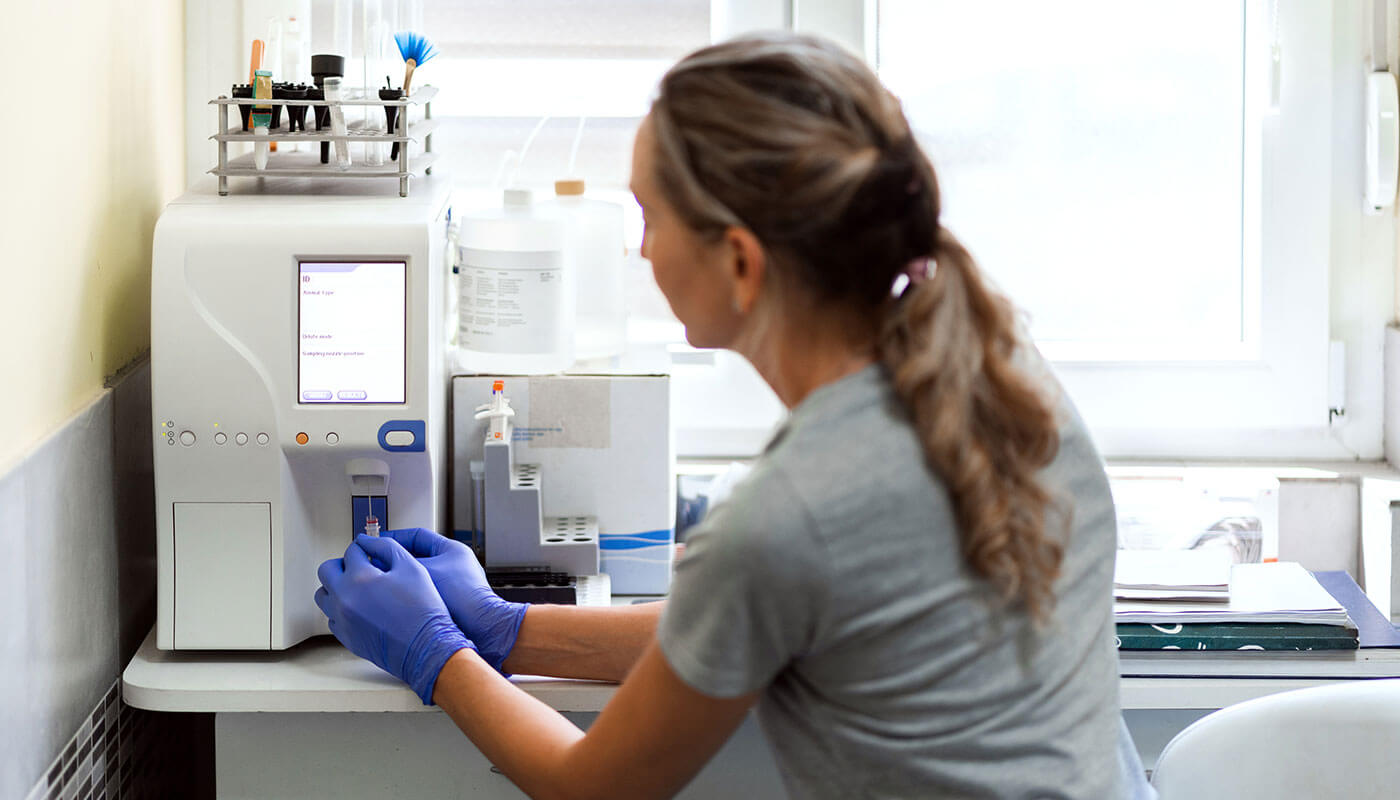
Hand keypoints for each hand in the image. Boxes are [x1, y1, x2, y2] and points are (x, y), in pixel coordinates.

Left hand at [315, 534, 474, 703]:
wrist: (426, 648)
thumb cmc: (423, 611)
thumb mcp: (412, 568)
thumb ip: (387, 548)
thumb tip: (367, 541)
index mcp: (360, 578)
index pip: (351, 552)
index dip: (364, 548)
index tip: (370, 552)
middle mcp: (344, 598)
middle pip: (327, 570)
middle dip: (343, 564)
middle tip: (360, 566)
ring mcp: (342, 619)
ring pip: (323, 595)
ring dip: (336, 586)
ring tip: (356, 587)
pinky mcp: (346, 637)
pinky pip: (332, 617)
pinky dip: (341, 608)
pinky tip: (360, 607)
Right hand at [382, 528, 526, 672]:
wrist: (483, 627)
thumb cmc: (463, 597)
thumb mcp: (426, 572)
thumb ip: (403, 563)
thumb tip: (383, 560)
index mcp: (451, 550)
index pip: (417, 535)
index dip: (395, 538)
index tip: (379, 543)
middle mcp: (454, 565)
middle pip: (418, 557)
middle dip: (397, 561)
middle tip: (377, 564)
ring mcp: (454, 585)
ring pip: (421, 578)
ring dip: (404, 581)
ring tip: (385, 584)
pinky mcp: (452, 604)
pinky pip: (426, 595)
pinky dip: (413, 596)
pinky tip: (400, 603)